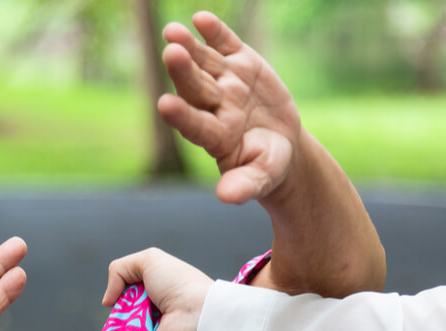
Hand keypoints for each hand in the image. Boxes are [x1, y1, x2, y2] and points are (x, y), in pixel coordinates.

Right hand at [104, 248, 213, 330]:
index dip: (120, 295)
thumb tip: (108, 301)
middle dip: (118, 315)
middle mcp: (154, 315)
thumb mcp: (149, 261)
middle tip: (123, 313)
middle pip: (121, 317)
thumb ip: (119, 270)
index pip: (128, 296)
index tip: (119, 296)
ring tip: (125, 328)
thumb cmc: (179, 285)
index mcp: (158, 293)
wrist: (197, 318)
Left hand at [160, 11, 302, 204]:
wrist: (280, 145)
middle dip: (183, 71)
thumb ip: (244, 185)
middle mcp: (215, 106)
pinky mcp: (241, 63)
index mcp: (216, 136)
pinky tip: (201, 19)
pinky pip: (225, 45)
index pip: (194, 125)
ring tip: (173, 32)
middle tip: (169, 53)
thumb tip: (226, 196)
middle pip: (196, 87)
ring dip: (190, 46)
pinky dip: (215, 32)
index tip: (165, 105)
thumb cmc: (266, 166)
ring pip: (204, 62)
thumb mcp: (261, 178)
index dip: (181, 115)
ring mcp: (226, 82)